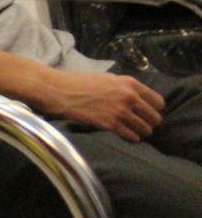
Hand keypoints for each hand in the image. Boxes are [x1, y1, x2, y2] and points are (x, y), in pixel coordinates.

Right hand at [37, 70, 163, 140]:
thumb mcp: (107, 79)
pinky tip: (124, 135)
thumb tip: (137, 99)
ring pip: (145, 129)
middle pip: (154, 117)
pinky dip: (130, 138)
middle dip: (149, 123)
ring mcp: (120, 111)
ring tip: (132, 131)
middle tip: (140, 125)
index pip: (158, 102)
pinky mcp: (110, 124)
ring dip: (140, 132)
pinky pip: (131, 136)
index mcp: (130, 83)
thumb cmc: (79, 83)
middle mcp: (129, 97)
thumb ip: (124, 87)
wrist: (59, 91)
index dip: (154, 109)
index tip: (147, 113)